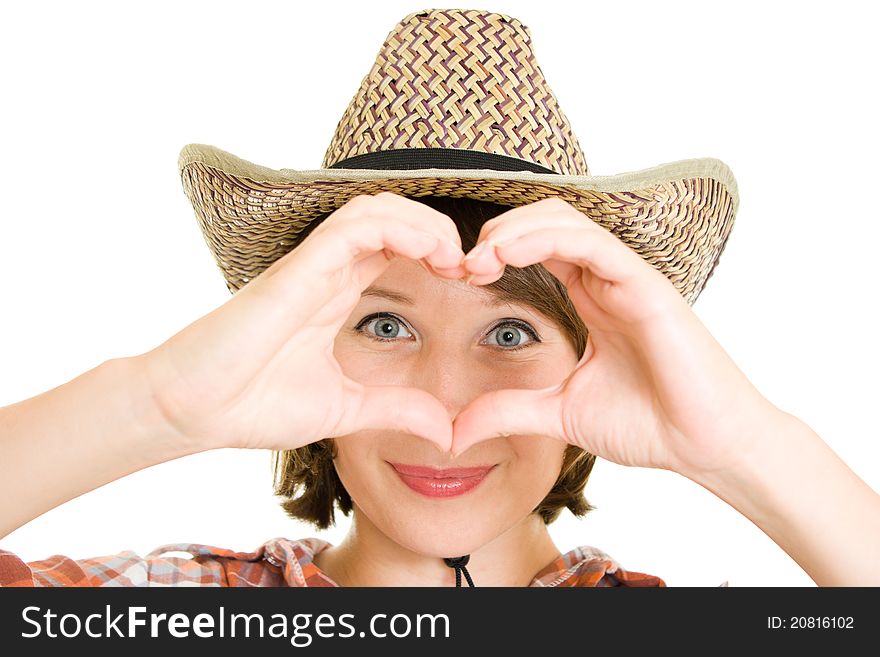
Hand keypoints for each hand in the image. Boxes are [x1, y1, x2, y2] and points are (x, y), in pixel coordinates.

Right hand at [138, 192, 466, 452]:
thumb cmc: (252, 404)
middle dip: (440, 231)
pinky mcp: (298, 268)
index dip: (438, 253)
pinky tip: (432, 254)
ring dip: (426, 223)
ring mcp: (312, 265)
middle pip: (393, 217)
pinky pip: (356, 226)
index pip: (396, 247)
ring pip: (377, 209)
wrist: (193, 411)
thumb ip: (394, 410)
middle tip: (472, 266)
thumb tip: (445, 429)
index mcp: (338, 293)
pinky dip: (400, 228)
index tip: (469, 281)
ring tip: (456, 257)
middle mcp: (328, 270)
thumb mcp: (345, 410)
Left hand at [451, 197, 780, 478]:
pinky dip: (547, 239)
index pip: (538, 248)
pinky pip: (593, 244)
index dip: (496, 251)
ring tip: (479, 257)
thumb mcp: (560, 413)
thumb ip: (509, 410)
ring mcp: (629, 279)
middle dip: (499, 233)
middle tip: (462, 264)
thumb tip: (455, 430)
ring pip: (566, 222)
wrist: (707, 447)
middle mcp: (608, 280)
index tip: (460, 276)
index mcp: (591, 298)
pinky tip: (509, 254)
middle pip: (547, 222)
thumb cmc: (650, 425)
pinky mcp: (647, 287)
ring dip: (514, 231)